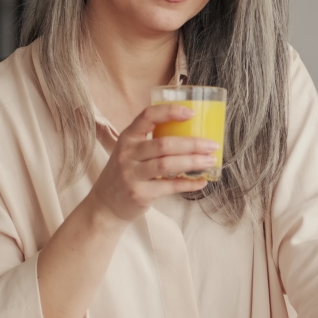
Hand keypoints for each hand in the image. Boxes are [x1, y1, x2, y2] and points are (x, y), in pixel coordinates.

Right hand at [88, 104, 216, 222]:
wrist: (105, 205)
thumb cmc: (125, 173)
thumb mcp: (131, 152)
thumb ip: (152, 142)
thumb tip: (192, 134)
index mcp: (128, 137)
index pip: (148, 116)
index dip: (170, 112)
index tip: (191, 113)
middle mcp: (128, 154)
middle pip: (164, 144)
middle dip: (192, 144)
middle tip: (212, 145)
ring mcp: (132, 174)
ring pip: (167, 165)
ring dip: (193, 162)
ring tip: (210, 160)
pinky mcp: (139, 194)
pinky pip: (169, 187)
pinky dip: (188, 184)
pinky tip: (201, 181)